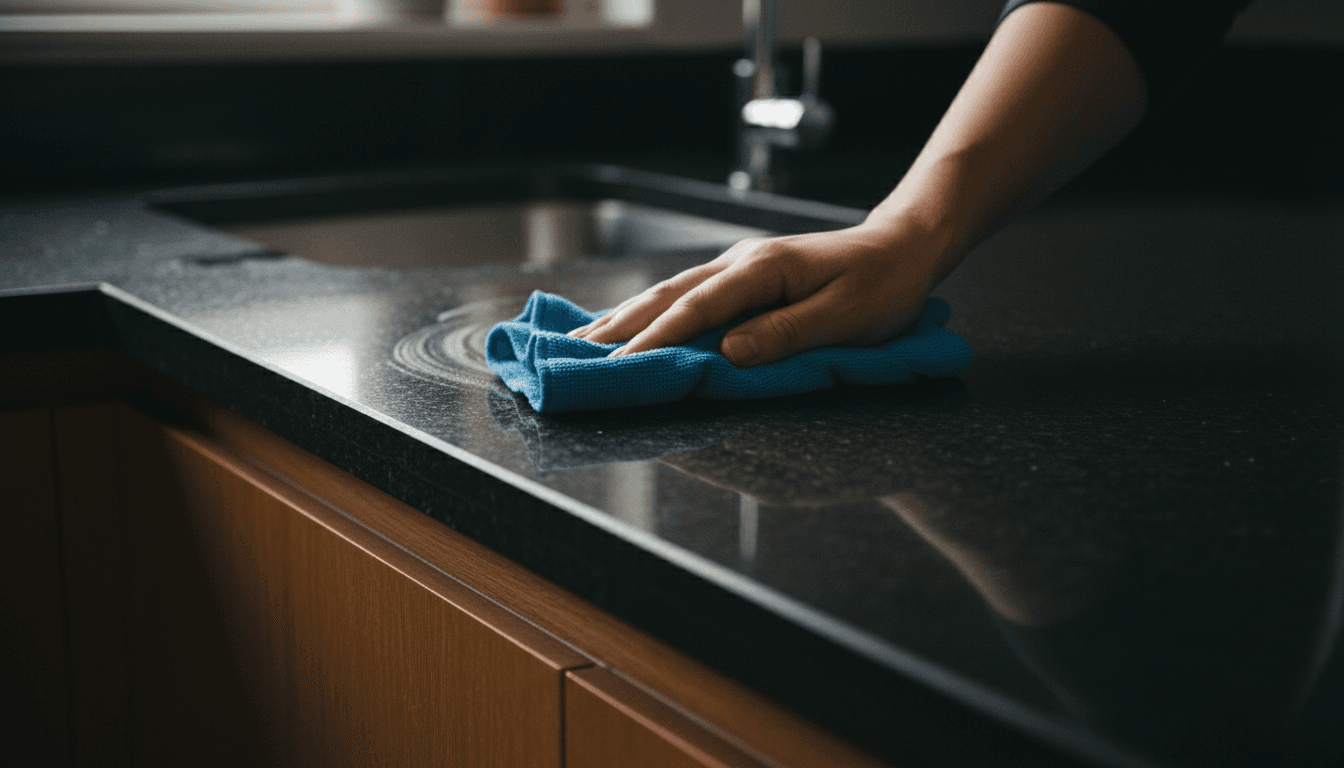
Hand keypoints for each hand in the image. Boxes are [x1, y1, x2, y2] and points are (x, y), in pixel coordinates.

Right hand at [568, 220, 950, 366]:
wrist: (904, 247)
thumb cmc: (882, 285)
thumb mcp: (845, 317)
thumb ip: (785, 335)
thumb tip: (726, 353)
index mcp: (762, 270)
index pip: (696, 309)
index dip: (654, 340)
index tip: (618, 367)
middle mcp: (741, 263)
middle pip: (668, 296)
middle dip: (619, 327)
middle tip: (576, 357)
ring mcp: (738, 267)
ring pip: (670, 293)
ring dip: (625, 318)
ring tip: (585, 342)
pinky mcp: (743, 278)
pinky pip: (686, 295)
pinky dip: (650, 312)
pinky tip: (629, 323)